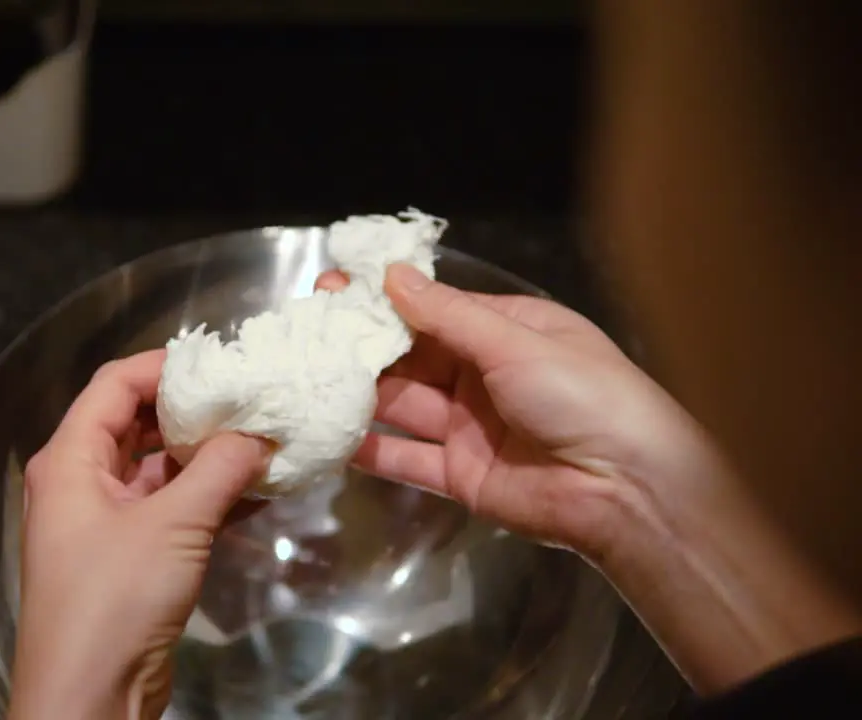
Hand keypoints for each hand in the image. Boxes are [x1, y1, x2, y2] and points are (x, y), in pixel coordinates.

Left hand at [9, 350, 269, 719]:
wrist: (86, 697)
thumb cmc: (112, 599)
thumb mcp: (174, 524)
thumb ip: (219, 470)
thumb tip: (258, 435)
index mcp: (69, 459)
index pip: (114, 385)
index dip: (165, 366)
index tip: (221, 362)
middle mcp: (79, 483)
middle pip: (134, 422)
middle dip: (191, 411)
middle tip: (248, 400)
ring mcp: (101, 523)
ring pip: (156, 469)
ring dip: (204, 457)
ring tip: (261, 441)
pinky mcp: (125, 559)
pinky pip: (167, 509)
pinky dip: (205, 497)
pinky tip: (254, 491)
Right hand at [318, 264, 704, 560]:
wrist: (627, 490)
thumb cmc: (584, 395)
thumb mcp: (517, 341)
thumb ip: (448, 315)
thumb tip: (393, 275)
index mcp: (510, 332)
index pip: (435, 310)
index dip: (385, 301)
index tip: (335, 288)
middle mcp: (485, 376)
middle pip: (412, 357)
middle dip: (364, 344)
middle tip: (308, 329)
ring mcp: (471, 427)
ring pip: (404, 405)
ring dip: (361, 392)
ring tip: (307, 376)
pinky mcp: (460, 475)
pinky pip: (407, 458)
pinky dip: (371, 449)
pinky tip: (330, 434)